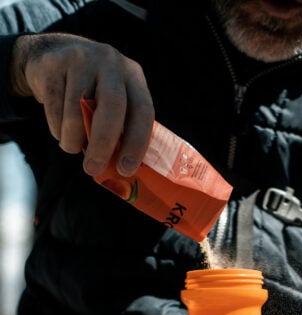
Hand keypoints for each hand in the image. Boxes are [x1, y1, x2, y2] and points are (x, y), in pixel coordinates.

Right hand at [9, 33, 154, 176]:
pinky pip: (54, 107)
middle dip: (104, 143)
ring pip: (77, 110)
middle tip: (94, 168)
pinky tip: (60, 131)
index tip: (127, 168)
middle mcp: (111, 62)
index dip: (137, 142)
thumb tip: (123, 169)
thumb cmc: (91, 90)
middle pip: (113, 106)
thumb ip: (122, 125)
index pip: (143, 110)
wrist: (53, 54)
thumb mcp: (114, 98)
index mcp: (133, 74)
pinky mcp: (53, 64)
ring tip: (72, 147)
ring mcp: (81, 59)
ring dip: (73, 139)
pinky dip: (57, 129)